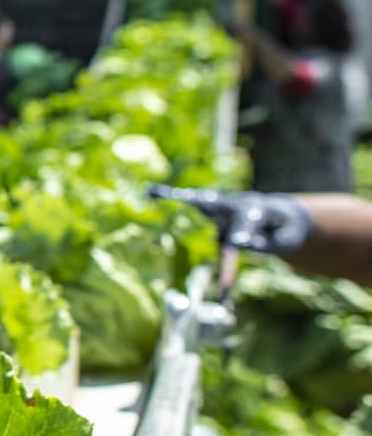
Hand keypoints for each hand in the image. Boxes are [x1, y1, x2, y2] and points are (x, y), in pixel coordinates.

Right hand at [147, 184, 312, 254]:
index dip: (244, 235)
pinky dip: (168, 196)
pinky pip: (187, 202)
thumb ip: (267, 245)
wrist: (280, 213)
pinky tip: (149, 190)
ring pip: (196, 200)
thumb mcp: (286, 241)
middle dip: (201, 202)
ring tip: (151, 191)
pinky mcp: (208, 208)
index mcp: (258, 211)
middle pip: (216, 203)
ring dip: (175, 196)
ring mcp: (221, 204)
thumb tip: (238, 243)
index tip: (238, 243)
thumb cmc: (284, 231)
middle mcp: (235, 203)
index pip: (248, 225)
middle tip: (186, 199)